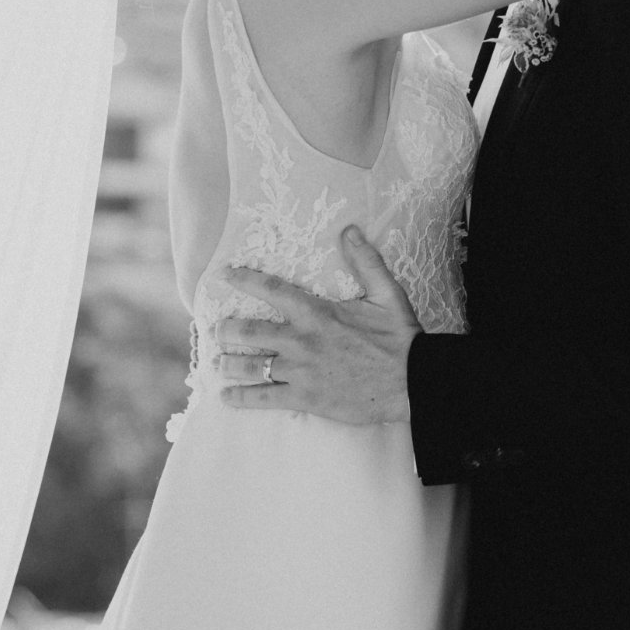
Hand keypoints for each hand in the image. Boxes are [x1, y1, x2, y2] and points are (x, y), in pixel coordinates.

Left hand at [215, 227, 418, 424]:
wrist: (412, 382)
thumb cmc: (400, 338)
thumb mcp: (387, 293)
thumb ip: (365, 261)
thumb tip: (349, 230)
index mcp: (317, 313)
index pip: (271, 290)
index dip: (245, 280)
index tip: (225, 275)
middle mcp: (301, 340)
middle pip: (251, 332)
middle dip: (228, 329)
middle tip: (217, 329)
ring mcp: (300, 371)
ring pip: (252, 365)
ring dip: (229, 362)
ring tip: (217, 361)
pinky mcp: (305, 398)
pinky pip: (265, 397)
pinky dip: (242, 398)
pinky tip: (227, 397)